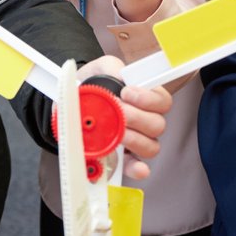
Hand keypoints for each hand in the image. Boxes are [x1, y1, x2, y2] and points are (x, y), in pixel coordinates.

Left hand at [78, 54, 171, 180]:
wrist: (73, 100)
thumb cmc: (93, 83)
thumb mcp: (101, 67)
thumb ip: (112, 68)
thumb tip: (117, 77)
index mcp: (145, 98)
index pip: (162, 101)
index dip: (149, 99)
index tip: (127, 92)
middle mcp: (145, 121)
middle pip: (157, 125)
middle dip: (136, 117)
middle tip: (117, 111)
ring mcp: (136, 141)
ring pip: (151, 146)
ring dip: (134, 139)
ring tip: (116, 132)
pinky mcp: (123, 158)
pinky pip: (136, 167)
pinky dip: (136, 168)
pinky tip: (135, 167)